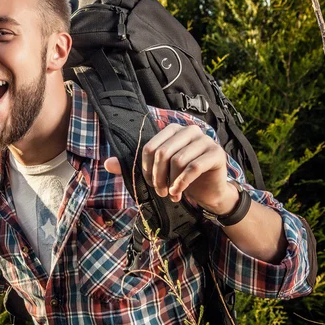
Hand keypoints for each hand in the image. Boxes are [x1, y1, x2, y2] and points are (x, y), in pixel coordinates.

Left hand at [104, 124, 238, 213]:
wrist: (208, 191)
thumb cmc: (181, 177)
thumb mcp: (157, 172)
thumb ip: (134, 166)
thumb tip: (107, 164)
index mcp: (172, 130)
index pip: (150, 147)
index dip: (146, 168)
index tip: (149, 183)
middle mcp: (189, 130)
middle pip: (163, 153)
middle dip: (157, 176)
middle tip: (160, 192)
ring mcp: (205, 140)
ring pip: (178, 160)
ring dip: (171, 182)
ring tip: (171, 194)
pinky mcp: (216, 153)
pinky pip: (193, 167)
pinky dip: (182, 183)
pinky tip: (179, 193)